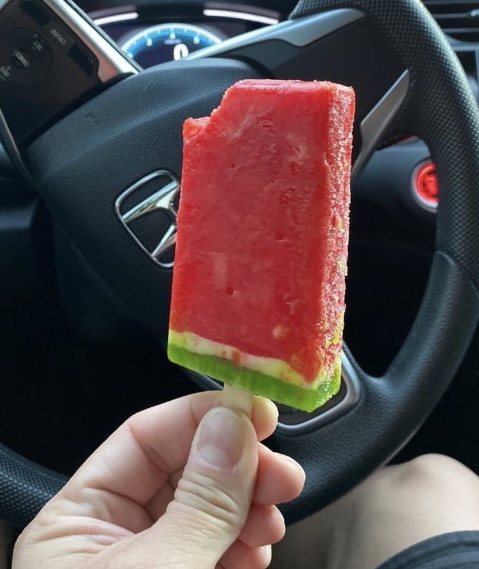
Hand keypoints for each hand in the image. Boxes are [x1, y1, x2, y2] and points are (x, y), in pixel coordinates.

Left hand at [13, 392, 304, 568]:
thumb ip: (199, 502)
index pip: (144, 438)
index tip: (254, 411)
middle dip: (238, 468)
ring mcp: (145, 564)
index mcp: (76, 522)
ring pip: (205, 510)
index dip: (202, 417)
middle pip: (182, 473)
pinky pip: (213, 547)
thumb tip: (231, 427)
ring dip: (247, 507)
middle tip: (281, 472)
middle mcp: (108, 539)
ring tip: (274, 518)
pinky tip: (258, 550)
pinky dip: (242, 544)